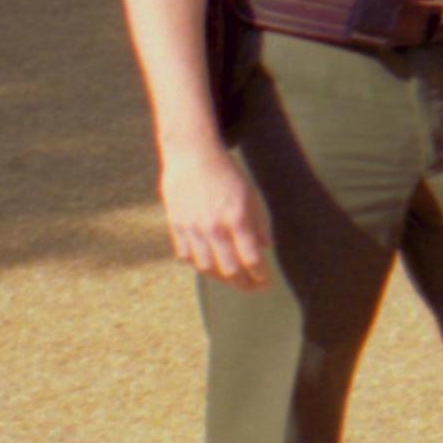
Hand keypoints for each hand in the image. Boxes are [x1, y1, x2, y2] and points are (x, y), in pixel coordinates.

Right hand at [163, 139, 274, 290]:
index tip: (266, 282)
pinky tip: (209, 265)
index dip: (260, 275)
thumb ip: (258, 224)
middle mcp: (214, 227)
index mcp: (237, 218)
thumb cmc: (227, 174)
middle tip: (253, 287)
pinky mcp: (176, 226)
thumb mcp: (251, 196)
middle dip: (244, 283)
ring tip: (233, 279)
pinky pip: (186, 256)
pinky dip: (199, 265)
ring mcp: (192, 229)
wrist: (192, 155)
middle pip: (229, 270)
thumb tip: (266, 248)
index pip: (251, 258)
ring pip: (206, 268)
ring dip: (222, 278)